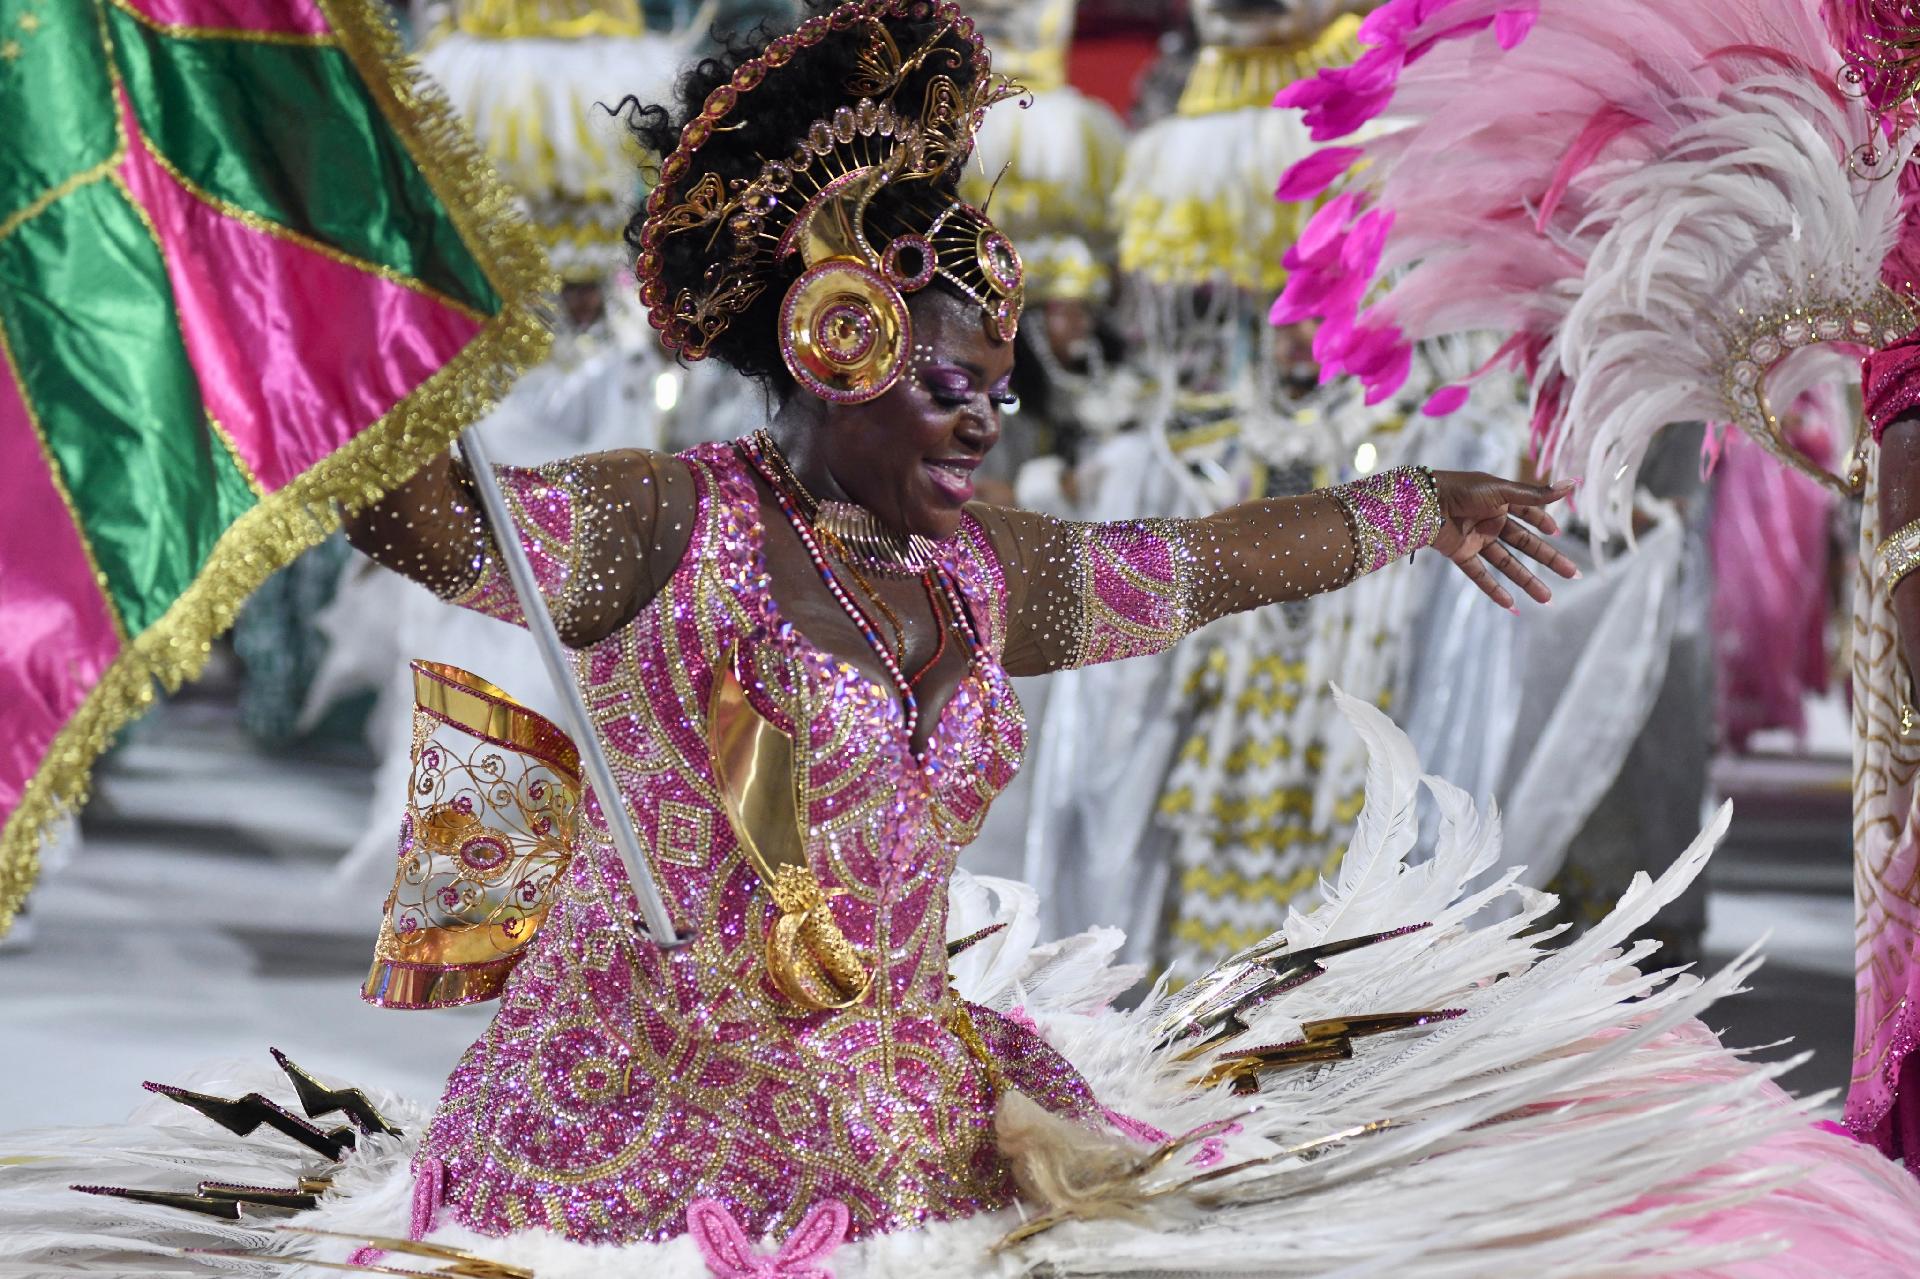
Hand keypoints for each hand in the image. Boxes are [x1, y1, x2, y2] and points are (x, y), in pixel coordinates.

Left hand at [1429, 471, 1578, 610]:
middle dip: (1548, 559)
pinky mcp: (1460, 553)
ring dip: (1527, 580)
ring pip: (1507, 563)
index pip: (1528, 513)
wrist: (1423, 502)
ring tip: (1547, 598)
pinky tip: (1511, 605)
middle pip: (1525, 543)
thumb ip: (1536, 494)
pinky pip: (1480, 575)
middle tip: (1572, 574)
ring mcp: (1476, 539)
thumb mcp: (1502, 490)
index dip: (1542, 522)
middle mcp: (1490, 520)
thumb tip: (1572, 484)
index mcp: (1500, 501)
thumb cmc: (1462, 489)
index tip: (1556, 533)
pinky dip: (1494, 590)